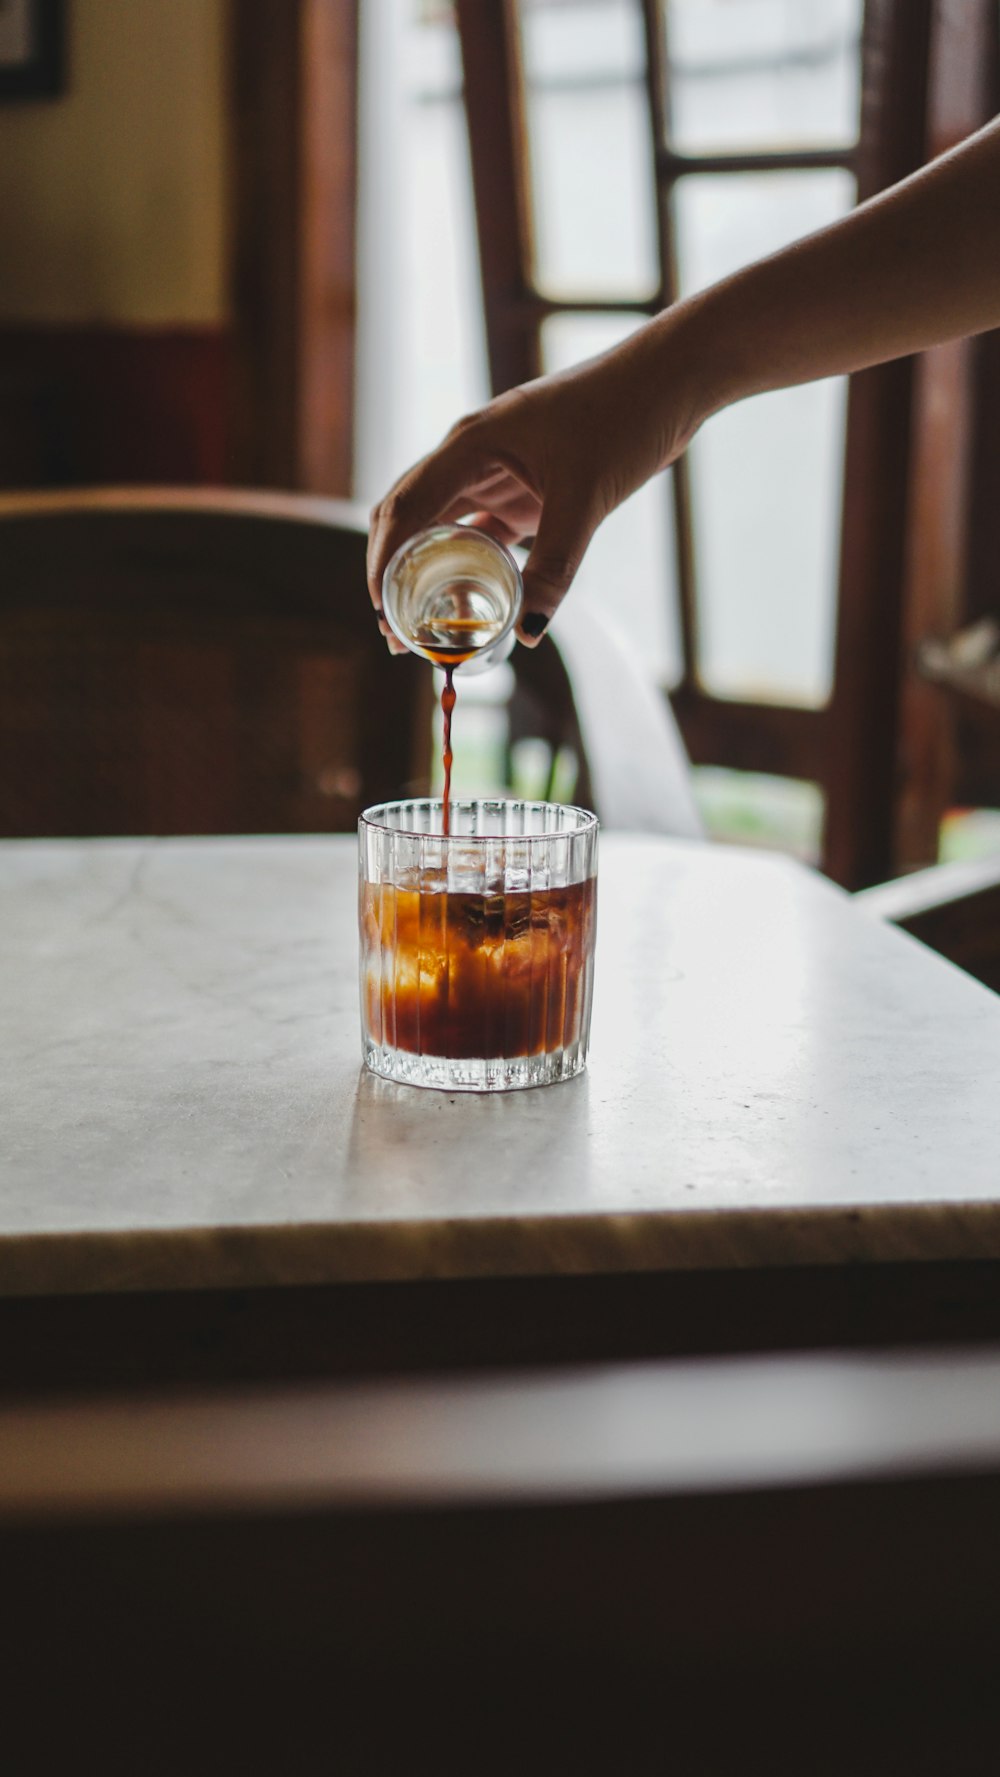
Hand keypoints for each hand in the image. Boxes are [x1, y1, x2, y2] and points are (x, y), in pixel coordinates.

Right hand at [366, 326, 700, 647]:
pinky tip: (468, 601)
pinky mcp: (522, 487)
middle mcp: (471, 455)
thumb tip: (526, 632)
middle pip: (408, 517)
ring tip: (420, 625)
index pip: (404, 508)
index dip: (383, 562)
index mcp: (470, 445)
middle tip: (394, 633)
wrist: (668, 380)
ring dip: (425, 572)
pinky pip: (479, 530)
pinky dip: (467, 565)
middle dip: (393, 573)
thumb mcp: (586, 498)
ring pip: (440, 526)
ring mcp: (495, 470)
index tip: (380, 612)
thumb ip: (554, 566)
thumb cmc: (623, 417)